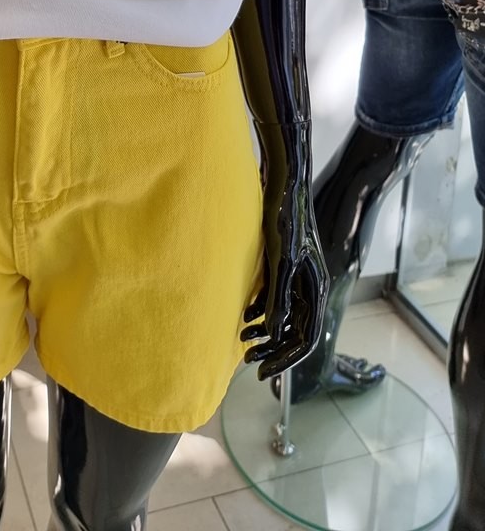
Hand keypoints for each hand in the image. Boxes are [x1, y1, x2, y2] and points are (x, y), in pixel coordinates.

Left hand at [240, 181, 329, 379]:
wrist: (283, 186)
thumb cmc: (283, 219)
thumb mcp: (280, 260)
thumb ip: (278, 297)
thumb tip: (273, 333)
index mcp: (316, 290)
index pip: (306, 338)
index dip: (285, 359)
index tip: (263, 373)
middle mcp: (311, 288)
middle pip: (296, 333)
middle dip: (274, 351)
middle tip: (249, 364)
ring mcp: (299, 278)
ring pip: (286, 318)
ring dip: (266, 333)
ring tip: (242, 344)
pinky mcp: (286, 268)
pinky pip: (278, 301)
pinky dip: (262, 313)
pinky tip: (244, 319)